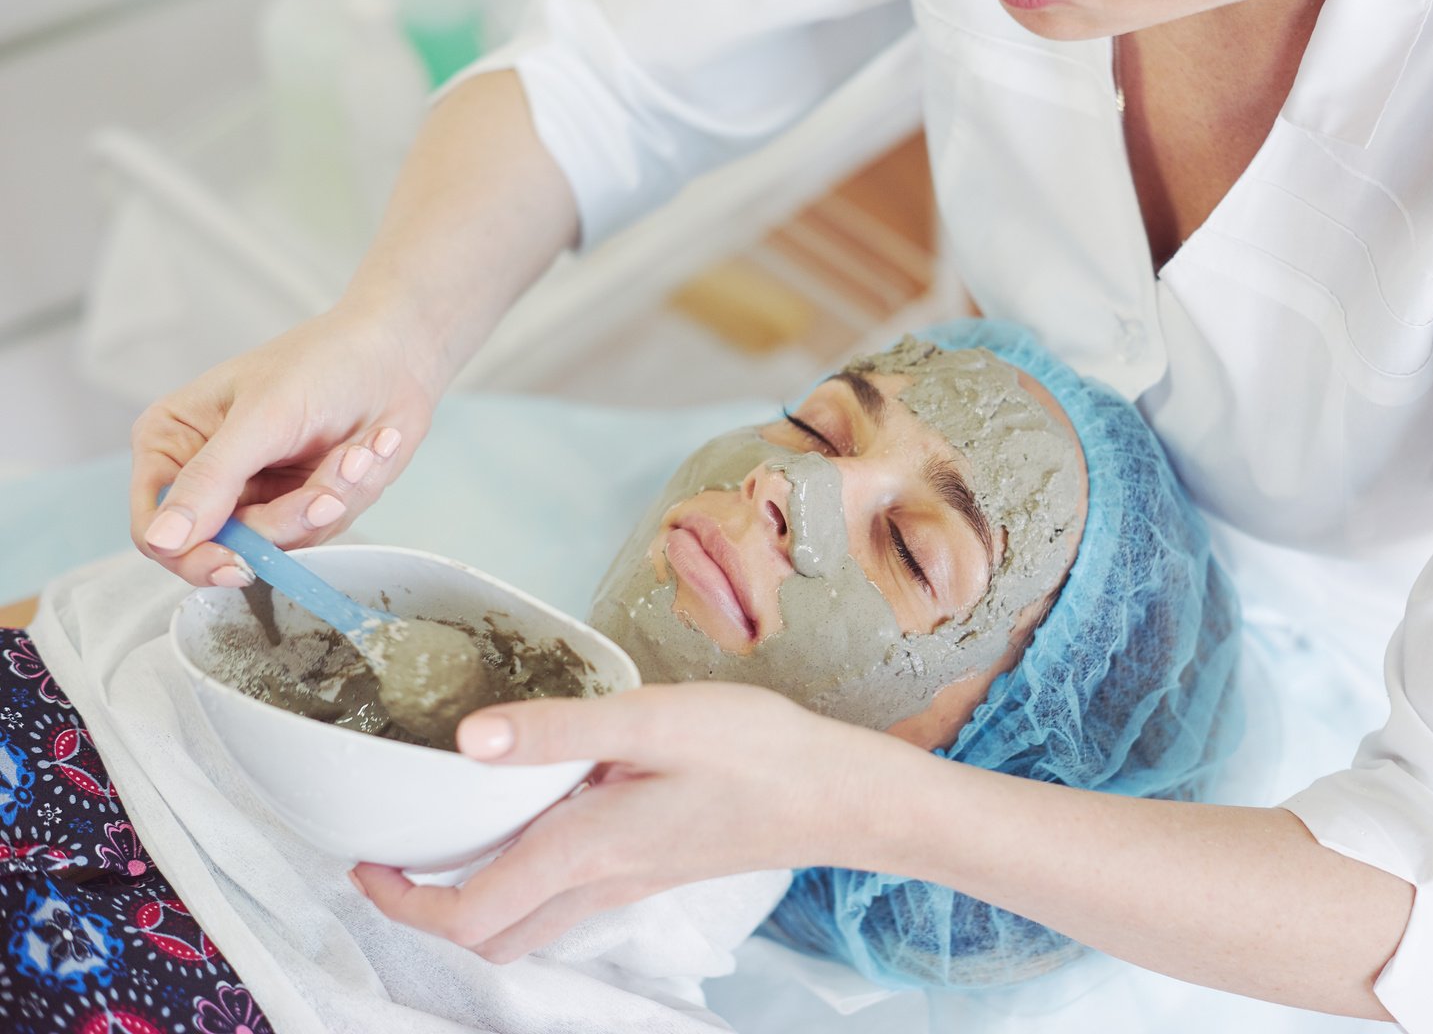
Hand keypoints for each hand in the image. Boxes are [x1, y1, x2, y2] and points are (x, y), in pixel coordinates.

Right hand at [129, 306, 445, 585]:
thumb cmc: (322, 363)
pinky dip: (348, 496)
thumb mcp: (263, 417)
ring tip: (356, 453)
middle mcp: (206, 475)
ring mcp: (257, 494)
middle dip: (286, 520)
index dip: (190, 555)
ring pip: (279, 543)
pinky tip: (365, 452)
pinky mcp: (300, 504)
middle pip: (223, 547)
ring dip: (328, 500)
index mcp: (172, 442)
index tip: (235, 563)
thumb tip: (162, 538)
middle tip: (326, 496)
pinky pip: (318, 531)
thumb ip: (211, 478)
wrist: (395, 357)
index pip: (156, 528)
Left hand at [350, 682, 894, 961]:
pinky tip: (532, 820)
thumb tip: (468, 741)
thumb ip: (559, 730)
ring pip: (528, 925)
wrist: (841, 795)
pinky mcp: (653, 870)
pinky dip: (523, 880)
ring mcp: (629, 884)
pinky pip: (565, 899)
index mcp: (586, 850)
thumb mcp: (656, 721)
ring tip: (447, 841)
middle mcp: (599, 883)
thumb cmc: (760, 754)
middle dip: (429, 911)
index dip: (402, 900)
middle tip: (393, 859)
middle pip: (491, 937)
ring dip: (474, 900)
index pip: (470, 911)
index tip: (365, 861)